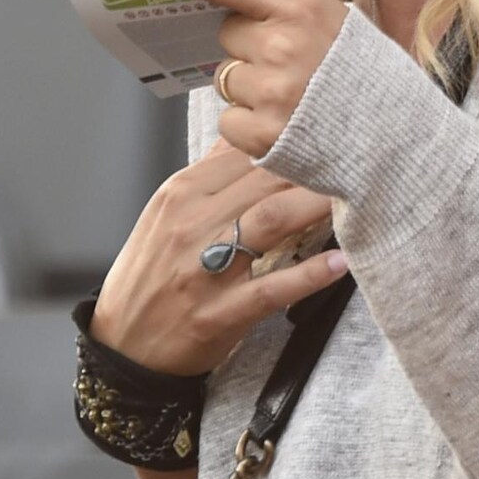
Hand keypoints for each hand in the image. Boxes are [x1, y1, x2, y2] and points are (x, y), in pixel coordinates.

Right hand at [91, 142, 348, 375]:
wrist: (123, 345)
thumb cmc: (150, 275)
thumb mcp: (166, 213)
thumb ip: (208, 176)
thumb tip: (242, 134)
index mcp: (180, 192)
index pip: (244, 152)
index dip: (290, 140)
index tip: (327, 136)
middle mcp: (191, 222)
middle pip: (264, 180)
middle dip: (313, 167)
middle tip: (355, 159)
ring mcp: (204, 269)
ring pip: (270, 221)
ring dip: (316, 206)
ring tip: (353, 196)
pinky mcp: (218, 313)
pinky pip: (271, 288)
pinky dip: (309, 275)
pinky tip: (340, 263)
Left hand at [103, 0, 347, 158]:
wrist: (399, 138)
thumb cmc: (361, 71)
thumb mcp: (328, 18)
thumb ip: (275, 7)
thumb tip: (216, 2)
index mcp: (295, 3)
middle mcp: (279, 44)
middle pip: (224, 35)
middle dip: (246, 46)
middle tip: (292, 62)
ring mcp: (270, 92)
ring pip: (226, 79)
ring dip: (251, 88)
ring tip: (299, 98)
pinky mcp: (263, 135)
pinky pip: (229, 121)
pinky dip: (252, 126)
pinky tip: (290, 124)